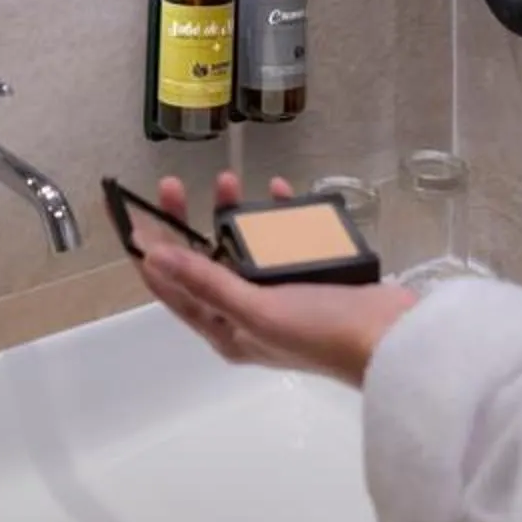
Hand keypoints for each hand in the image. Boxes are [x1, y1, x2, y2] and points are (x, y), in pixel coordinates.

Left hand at [130, 172, 418, 387]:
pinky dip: (278, 215)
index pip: (171, 288)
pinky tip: (278, 192)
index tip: (128, 215)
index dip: (146, 253)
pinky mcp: (310, 276)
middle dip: (185, 223)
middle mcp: (246, 312)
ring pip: (241, 247)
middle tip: (174, 184)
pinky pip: (284, 240)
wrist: (393, 340)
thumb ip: (206, 282)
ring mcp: (279, 294)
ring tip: (229, 180)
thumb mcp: (256, 308)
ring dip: (231, 214)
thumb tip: (153, 260)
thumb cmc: (320, 329)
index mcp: (225, 329)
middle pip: (202, 262)